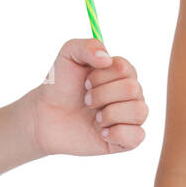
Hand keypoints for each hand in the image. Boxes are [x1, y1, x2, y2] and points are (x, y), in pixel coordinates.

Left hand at [26, 38, 147, 155]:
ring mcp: (128, 117)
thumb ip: (88, 46)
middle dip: (103, 95)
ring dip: (111, 114)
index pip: (126, 69)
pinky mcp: (124, 141)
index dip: (102, 76)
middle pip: (133, 90)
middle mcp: (129, 94)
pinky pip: (138, 136)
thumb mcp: (68, 55)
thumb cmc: (60, 84)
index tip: (85, 82)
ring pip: (140, 111)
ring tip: (95, 117)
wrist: (46, 116)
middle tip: (86, 100)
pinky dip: (118, 133)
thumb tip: (107, 59)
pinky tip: (102, 132)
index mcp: (120, 73)